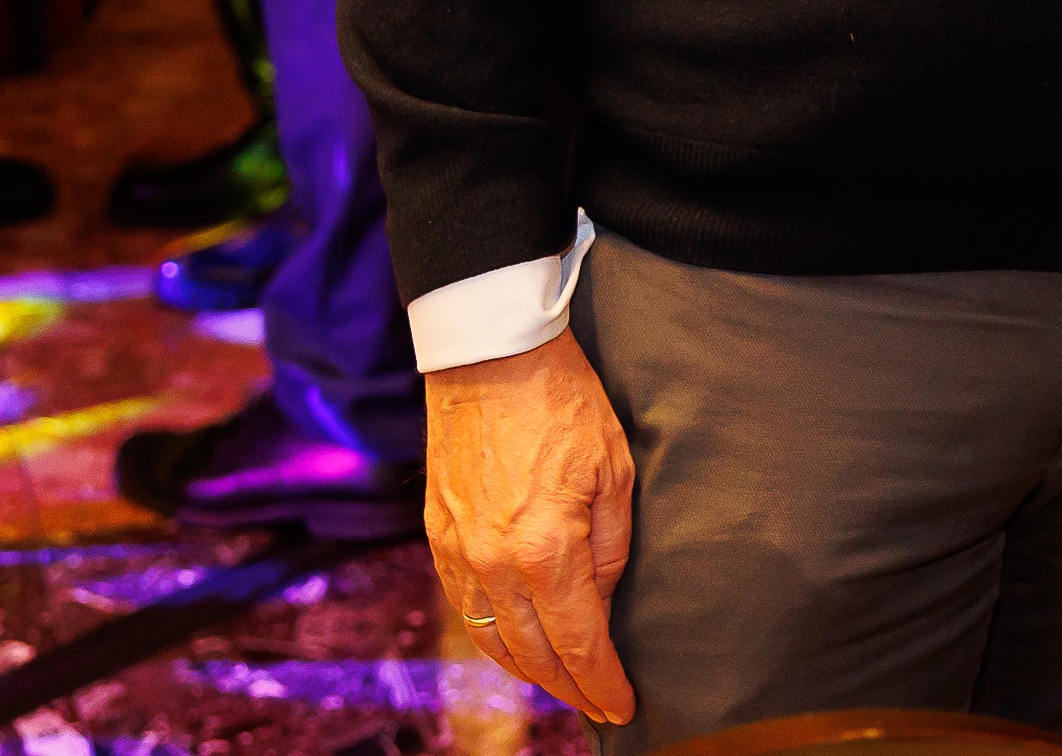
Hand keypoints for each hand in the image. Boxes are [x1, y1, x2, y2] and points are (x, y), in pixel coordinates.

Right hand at [426, 332, 638, 724]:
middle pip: (533, 655)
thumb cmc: (563, 402)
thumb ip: (611, 549)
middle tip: (598, 703)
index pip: (579, 643)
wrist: (489, 355)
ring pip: (493, 640)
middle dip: (570, 687)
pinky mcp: (438, 537)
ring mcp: (459, 554)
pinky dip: (492, 636)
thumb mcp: (614, 471)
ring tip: (562, 683)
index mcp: (547, 551)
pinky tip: (515, 643)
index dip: (602, 683)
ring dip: (529, 671)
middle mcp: (494, 565)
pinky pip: (465, 608)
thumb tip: (602, 602)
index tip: (623, 706)